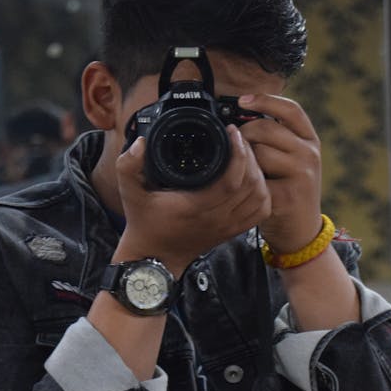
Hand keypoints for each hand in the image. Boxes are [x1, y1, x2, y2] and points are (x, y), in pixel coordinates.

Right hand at [114, 126, 271, 275]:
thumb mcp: (130, 192)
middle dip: (251, 156)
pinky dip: (262, 192)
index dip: (238, 153)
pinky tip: (253, 178)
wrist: (154, 257)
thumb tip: (139, 143)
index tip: (231, 133)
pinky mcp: (233, 231)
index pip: (232, 180)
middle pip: (252, 185)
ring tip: (246, 154)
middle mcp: (217, 218)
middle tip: (239, 138)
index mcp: (196, 207)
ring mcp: (228, 226)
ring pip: (260, 197)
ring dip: (259, 173)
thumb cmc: (144, 223)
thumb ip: (128, 166)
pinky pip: (260, 211)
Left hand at [236, 93, 322, 252]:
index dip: (265, 100)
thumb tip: (243, 114)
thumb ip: (277, 137)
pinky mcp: (287, 195)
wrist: (301, 230)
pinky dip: (245, 181)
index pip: (290, 109)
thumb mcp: (292, 159)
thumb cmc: (288, 189)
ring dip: (244, 159)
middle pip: (267, 129)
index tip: (242, 100)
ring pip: (259, 152)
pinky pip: (255, 179)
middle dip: (244, 134)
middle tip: (236, 147)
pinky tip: (246, 187)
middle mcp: (310, 154)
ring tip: (244, 169)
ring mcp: (301, 175)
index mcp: (310, 140)